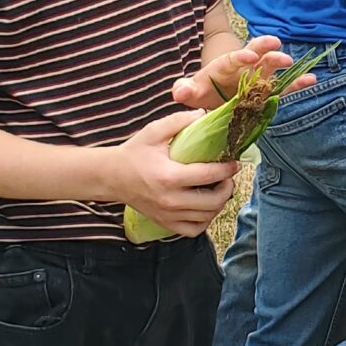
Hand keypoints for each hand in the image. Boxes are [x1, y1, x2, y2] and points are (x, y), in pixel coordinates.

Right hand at [114, 110, 238, 235]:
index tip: (234, 163)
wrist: (111, 176)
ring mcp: (168, 215)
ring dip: (219, 203)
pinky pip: (193, 230)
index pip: (208, 176)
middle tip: (228, 177)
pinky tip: (205, 206)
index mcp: (168, 176)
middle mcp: (170, 200)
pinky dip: (205, 220)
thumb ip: (179, 121)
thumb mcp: (153, 131)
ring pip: (206, 217)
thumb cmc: (134, 153)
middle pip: (212, 201)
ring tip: (219, 189)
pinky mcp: (165, 224)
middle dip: (227, 188)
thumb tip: (204, 115)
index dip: (227, 169)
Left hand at [172, 36, 314, 114]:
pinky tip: (311, 79)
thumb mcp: (190, 92)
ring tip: (293, 63)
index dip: (240, 56)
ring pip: (271, 67)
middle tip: (275, 46)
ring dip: (280, 63)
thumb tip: (179, 92)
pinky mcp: (266, 90)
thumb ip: (185, 90)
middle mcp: (243, 68)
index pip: (232, 59)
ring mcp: (257, 78)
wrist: (211, 99)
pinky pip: (284, 86)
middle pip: (255, 53)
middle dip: (264, 49)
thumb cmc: (200, 93)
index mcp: (224, 66)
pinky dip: (296, 83)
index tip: (249, 56)